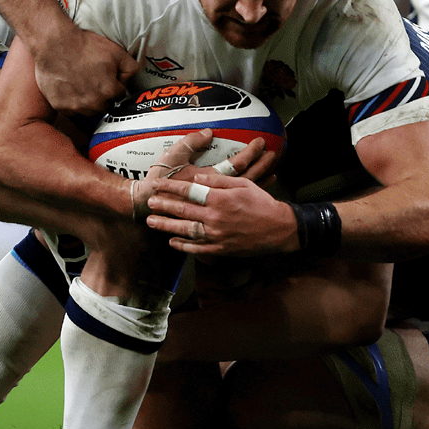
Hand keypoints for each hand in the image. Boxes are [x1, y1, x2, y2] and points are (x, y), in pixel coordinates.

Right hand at [31, 21, 137, 114]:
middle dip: (103, 95)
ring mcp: (75, 106)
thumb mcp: (117, 52)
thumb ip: (130, 68)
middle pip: (105, 105)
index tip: (108, 77)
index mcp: (109, 91)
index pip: (119, 95)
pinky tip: (70, 88)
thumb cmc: (85, 47)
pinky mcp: (59, 106)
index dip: (115, 85)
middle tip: (95, 80)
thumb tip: (128, 80)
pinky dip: (72, 102)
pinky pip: (71, 111)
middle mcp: (93, 103)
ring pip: (88, 110)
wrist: (55, 45)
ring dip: (89, 101)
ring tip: (83, 84)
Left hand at [143, 132, 287, 254]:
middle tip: (149, 202)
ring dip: (166, 226)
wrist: (279, 230)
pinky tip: (172, 242)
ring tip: (151, 222)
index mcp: (221, 199)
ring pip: (185, 230)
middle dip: (163, 206)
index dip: (172, 187)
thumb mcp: (243, 185)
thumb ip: (218, 181)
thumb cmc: (263, 204)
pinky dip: (183, 246)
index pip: (189, 191)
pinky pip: (196, 248)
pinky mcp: (220, 249)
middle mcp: (215, 217)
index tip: (158, 184)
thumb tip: (196, 179)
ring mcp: (216, 235)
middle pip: (183, 210)